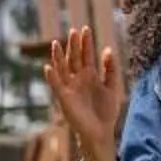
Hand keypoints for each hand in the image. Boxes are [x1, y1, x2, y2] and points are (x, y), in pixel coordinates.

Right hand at [44, 24, 126, 160]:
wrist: (100, 132)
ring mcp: (70, 88)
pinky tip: (49, 67)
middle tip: (73, 31)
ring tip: (56, 43)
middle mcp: (78, 79)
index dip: (86, 43)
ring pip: (62, 69)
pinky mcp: (64, 99)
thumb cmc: (106, 111)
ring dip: (59, 57)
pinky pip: (56, 86)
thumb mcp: (112, 87)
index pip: (86, 55)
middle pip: (74, 58)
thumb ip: (110, 69)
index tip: (85, 28)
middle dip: (73, 45)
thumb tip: (108, 50)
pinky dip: (52, 77)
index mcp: (90, 75)